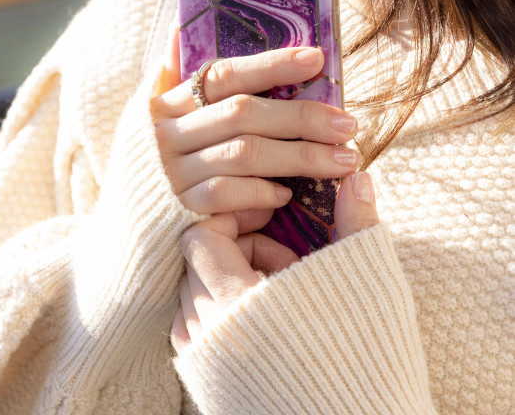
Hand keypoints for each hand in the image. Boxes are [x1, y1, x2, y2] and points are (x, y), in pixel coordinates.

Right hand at [151, 27, 359, 215]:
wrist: (121, 239)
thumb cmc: (154, 168)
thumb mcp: (150, 118)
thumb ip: (170, 75)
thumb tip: (180, 27)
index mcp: (167, 103)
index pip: (224, 74)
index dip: (271, 64)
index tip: (316, 58)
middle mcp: (167, 134)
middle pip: (243, 114)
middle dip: (301, 116)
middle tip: (349, 124)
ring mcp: (172, 173)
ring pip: (245, 154)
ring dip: (300, 156)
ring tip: (343, 160)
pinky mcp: (179, 212)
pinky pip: (228, 196)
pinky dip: (262, 193)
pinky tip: (288, 195)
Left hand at [171, 172, 379, 352]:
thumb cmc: (369, 361)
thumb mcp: (367, 285)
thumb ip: (356, 223)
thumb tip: (356, 175)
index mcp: (235, 303)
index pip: (199, 236)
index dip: (234, 217)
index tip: (270, 218)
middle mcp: (207, 335)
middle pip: (195, 263)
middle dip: (237, 248)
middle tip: (288, 255)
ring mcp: (205, 365)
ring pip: (194, 299)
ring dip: (231, 282)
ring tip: (285, 292)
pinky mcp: (209, 389)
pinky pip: (198, 336)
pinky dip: (225, 317)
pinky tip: (273, 323)